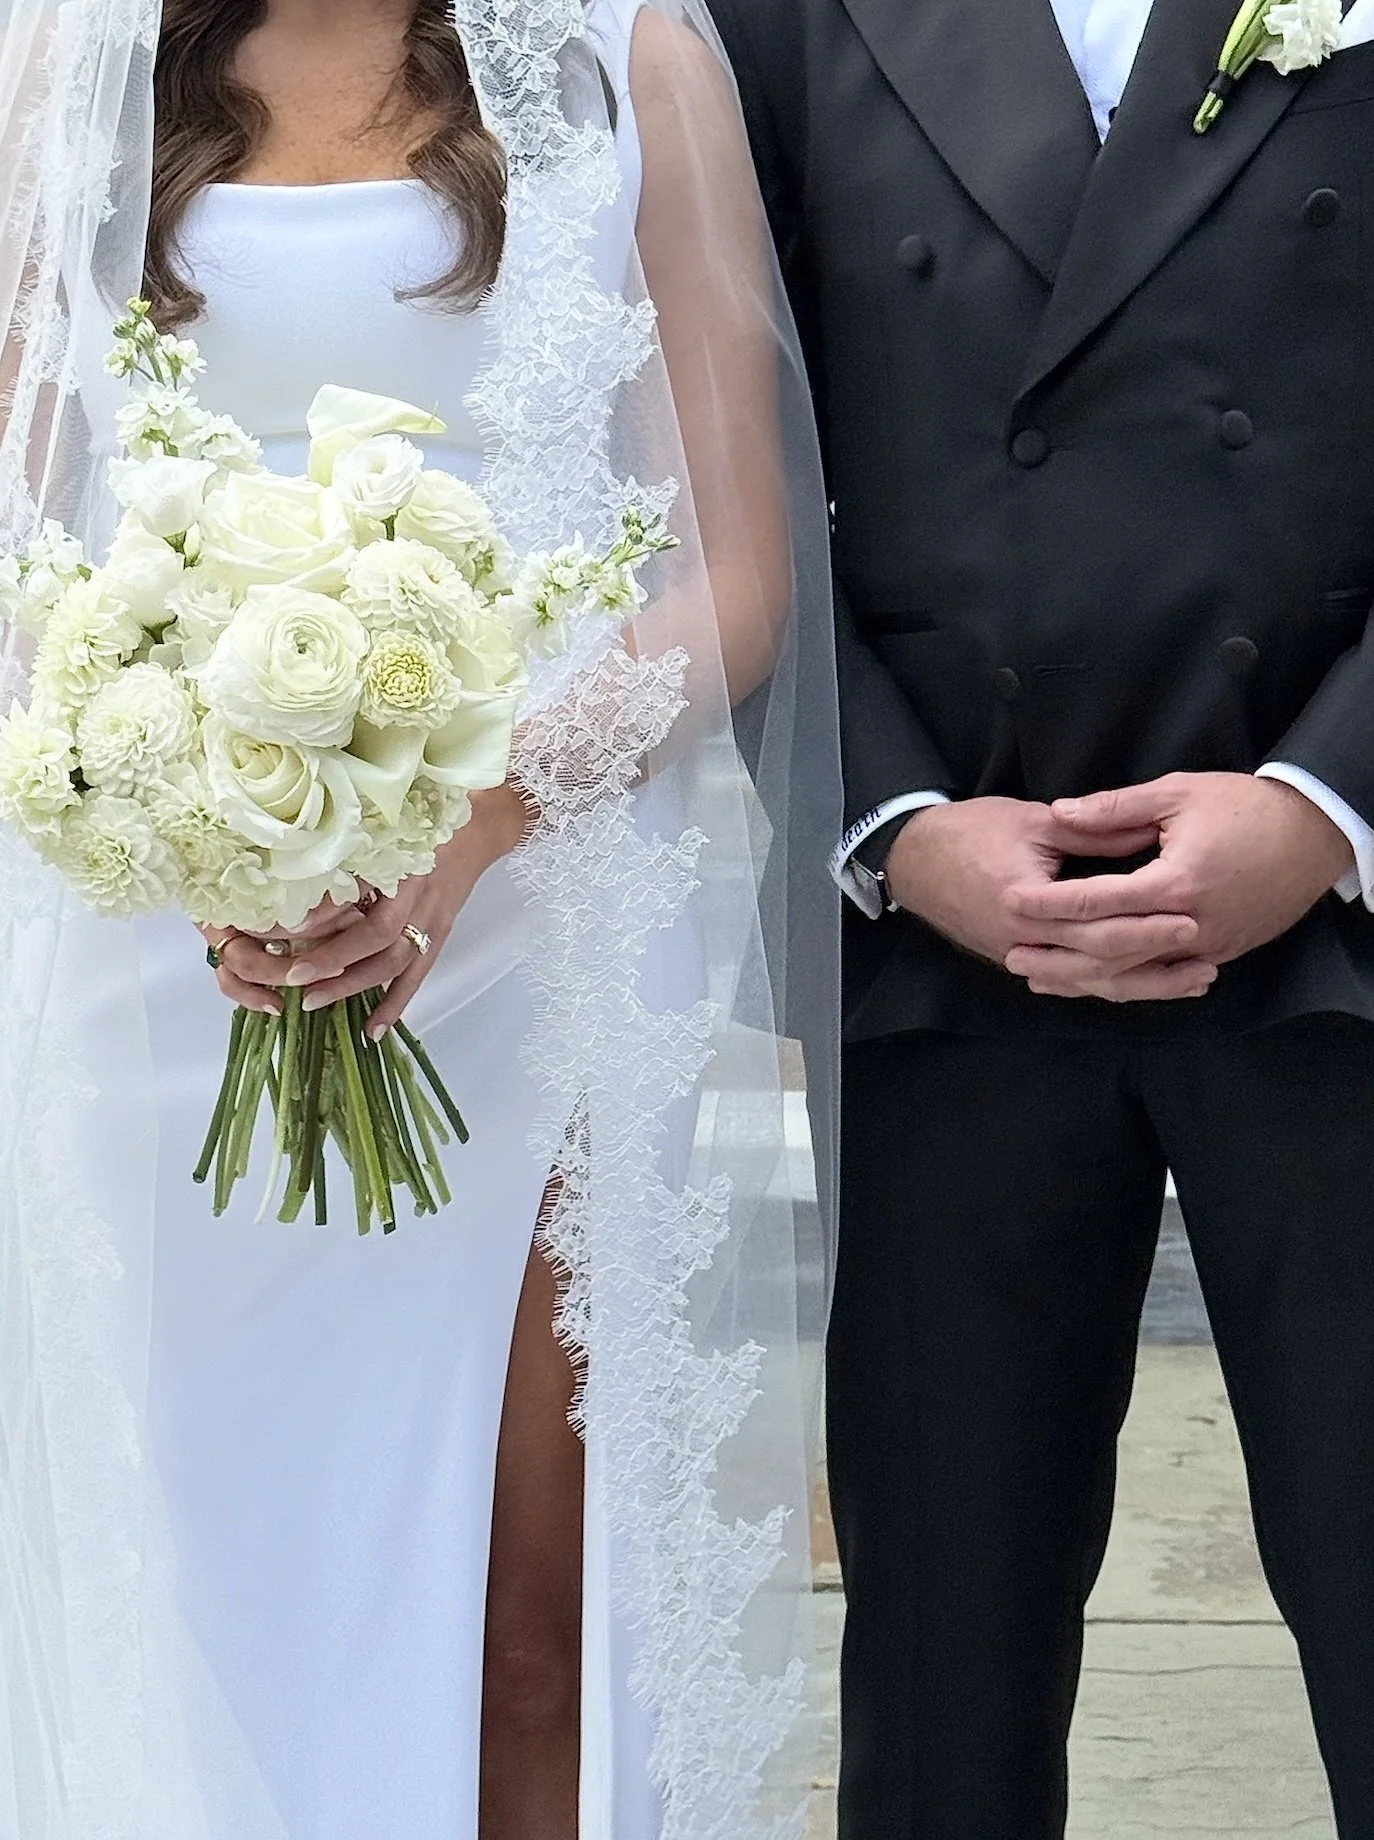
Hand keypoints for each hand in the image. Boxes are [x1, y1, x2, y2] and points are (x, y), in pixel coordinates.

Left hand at [201, 783, 529, 1028]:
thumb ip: (351, 854)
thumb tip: (297, 883)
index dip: (328, 919)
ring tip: (315, 1003)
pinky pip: (417, 974)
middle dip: (334, 962)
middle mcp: (419, 894)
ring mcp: (433, 918)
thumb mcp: (386, 827)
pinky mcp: (441, 934)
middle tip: (295, 980)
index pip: (363, 897)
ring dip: (355, 986)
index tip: (288, 932)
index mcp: (402, 863)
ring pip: (394, 962)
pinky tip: (372, 1031)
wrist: (480, 826)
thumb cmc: (425, 819)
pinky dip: (395, 1003)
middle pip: (378, 938)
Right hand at [885, 797, 1206, 999]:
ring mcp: (1020, 957)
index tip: (1191, 918)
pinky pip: (1071, 984)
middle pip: (1100, 964)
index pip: (1097, 924)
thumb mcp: (1033, 820)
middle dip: (1155, 962)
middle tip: (1205, 957)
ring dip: (1142, 986)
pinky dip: (1109, 987)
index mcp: (1027, 903)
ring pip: (1089, 984)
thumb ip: (1090, 832)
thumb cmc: (970, 831)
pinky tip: (1144, 985)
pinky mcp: (1020, 960)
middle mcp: (1024, 941)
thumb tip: (1146, 838)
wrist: (914, 859)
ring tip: (1192, 982)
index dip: (1146, 925)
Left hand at [1004, 773, 1355, 989]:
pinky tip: (1096, 983)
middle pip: (1108, 952)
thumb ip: (1115, 808)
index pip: (1096, 902)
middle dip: (1056, 956)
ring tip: (1040, 979)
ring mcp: (1208, 945)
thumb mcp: (1178, 793)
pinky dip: (1126, 982)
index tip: (1010, 901)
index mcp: (1174, 882)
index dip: (1048, 904)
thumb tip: (1061, 812)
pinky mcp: (1221, 952)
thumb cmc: (1246, 806)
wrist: (1314, 833)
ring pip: (1134, 974)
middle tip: (1011, 955)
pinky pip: (1163, 977)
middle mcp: (1189, 924)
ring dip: (1083, 979)